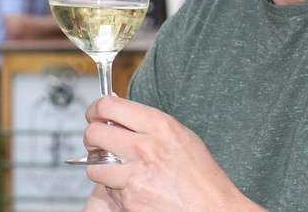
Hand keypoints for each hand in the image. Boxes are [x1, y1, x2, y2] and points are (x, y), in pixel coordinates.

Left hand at [81, 95, 264, 210]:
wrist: (215, 211)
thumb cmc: (203, 177)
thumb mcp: (182, 136)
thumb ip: (148, 124)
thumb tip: (117, 114)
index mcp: (159, 126)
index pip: (108, 105)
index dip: (95, 109)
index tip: (95, 114)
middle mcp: (144, 148)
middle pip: (94, 132)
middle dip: (92, 137)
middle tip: (98, 141)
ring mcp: (135, 176)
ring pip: (94, 165)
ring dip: (100, 166)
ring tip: (116, 168)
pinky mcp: (129, 200)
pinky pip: (108, 189)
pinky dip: (114, 188)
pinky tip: (132, 187)